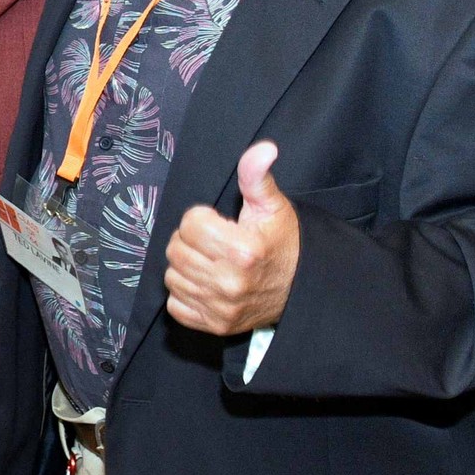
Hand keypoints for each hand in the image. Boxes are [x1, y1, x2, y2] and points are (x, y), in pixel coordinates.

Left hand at [164, 142, 299, 334]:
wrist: (301, 288)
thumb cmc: (283, 242)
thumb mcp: (272, 205)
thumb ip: (257, 176)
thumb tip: (263, 148)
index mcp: (243, 250)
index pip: (189, 225)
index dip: (201, 218)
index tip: (218, 222)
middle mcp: (230, 282)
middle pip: (176, 250)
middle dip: (190, 240)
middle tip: (212, 241)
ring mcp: (221, 308)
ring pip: (172, 277)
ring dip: (186, 266)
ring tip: (210, 261)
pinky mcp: (215, 326)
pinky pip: (175, 305)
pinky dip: (185, 293)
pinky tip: (206, 283)